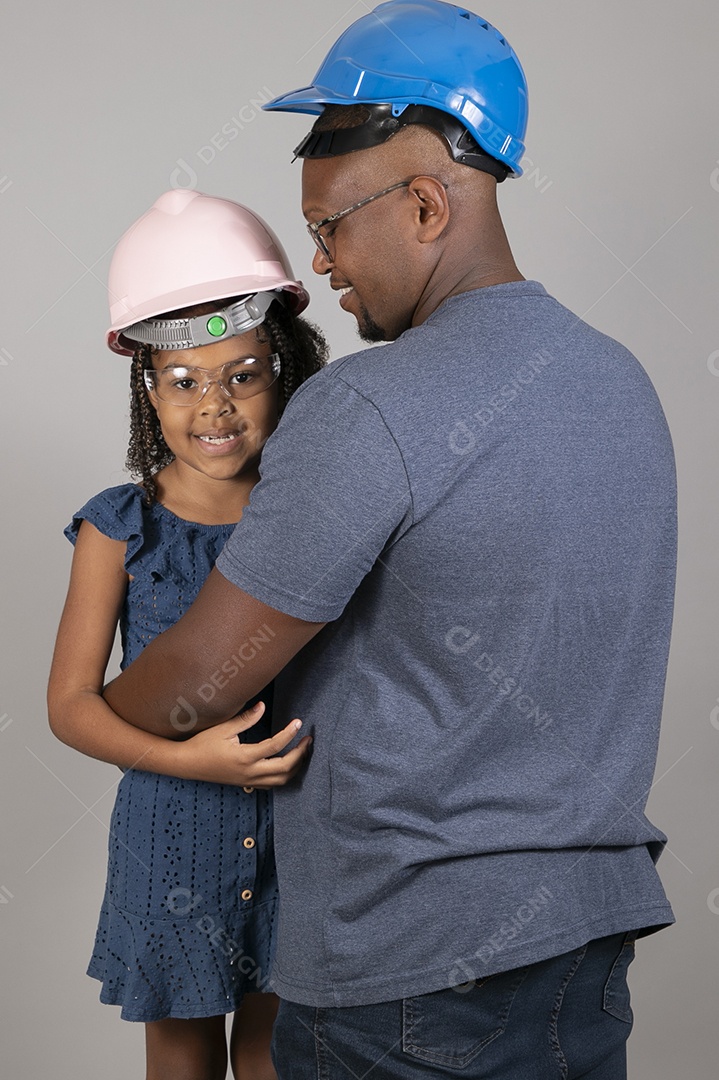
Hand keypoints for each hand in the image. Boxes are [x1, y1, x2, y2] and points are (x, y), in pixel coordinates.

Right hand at [172, 701, 310, 786]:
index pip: (275, 746)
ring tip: (303, 752)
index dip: (289, 734)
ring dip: (296, 767)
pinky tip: (289, 765)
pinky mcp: (246, 783)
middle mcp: (250, 772)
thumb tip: (262, 706)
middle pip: (285, 768)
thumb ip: (246, 719)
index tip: (298, 722)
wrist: (187, 764)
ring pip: (281, 780)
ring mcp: (249, 780)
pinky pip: (272, 784)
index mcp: (245, 757)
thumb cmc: (203, 744)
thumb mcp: (223, 728)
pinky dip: (285, 776)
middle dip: (300, 754)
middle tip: (308, 740)